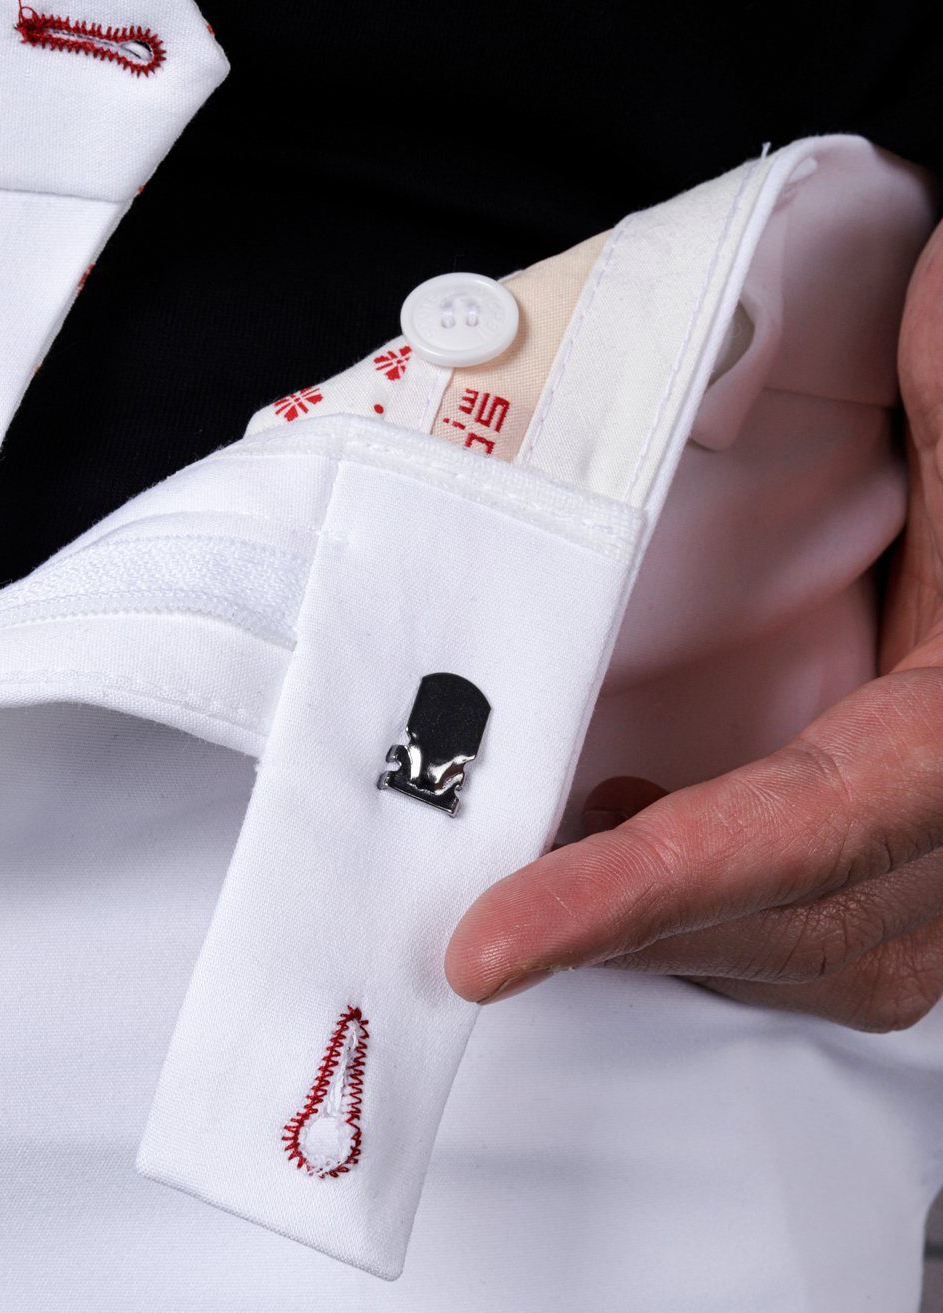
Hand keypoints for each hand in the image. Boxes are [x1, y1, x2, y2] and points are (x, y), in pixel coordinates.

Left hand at [445, 219, 942, 1031]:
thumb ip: (938, 423)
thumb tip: (908, 278)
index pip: (782, 839)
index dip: (629, 896)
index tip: (487, 948)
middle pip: (759, 928)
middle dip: (613, 918)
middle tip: (484, 887)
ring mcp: (938, 914)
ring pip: (767, 965)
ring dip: (642, 925)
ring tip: (550, 857)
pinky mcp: (908, 927)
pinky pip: (782, 962)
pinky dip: (684, 925)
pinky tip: (622, 859)